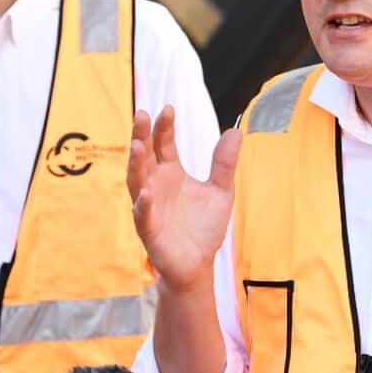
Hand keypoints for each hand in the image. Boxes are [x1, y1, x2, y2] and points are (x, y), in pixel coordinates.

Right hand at [126, 105, 240, 293]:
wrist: (198, 264)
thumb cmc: (203, 227)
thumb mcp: (221, 191)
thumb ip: (224, 163)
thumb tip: (235, 131)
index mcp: (170, 172)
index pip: (163, 144)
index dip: (164, 127)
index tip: (168, 108)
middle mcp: (155, 185)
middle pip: (144, 156)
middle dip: (142, 135)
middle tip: (143, 115)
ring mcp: (148, 206)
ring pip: (136, 181)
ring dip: (135, 164)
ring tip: (137, 145)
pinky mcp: (148, 230)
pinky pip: (142, 215)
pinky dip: (143, 204)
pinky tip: (147, 193)